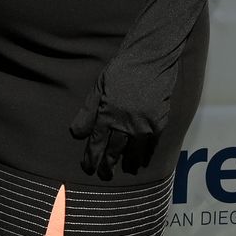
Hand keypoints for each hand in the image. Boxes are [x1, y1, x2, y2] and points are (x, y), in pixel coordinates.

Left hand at [69, 57, 173, 179]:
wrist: (150, 59)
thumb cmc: (121, 70)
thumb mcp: (98, 87)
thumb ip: (87, 112)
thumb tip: (76, 134)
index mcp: (107, 113)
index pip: (97, 143)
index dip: (91, 158)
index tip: (88, 168)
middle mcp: (125, 123)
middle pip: (114, 151)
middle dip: (107, 166)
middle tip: (103, 175)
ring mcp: (144, 124)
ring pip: (134, 153)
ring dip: (128, 164)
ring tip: (124, 170)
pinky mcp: (159, 123)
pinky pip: (151, 146)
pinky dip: (146, 155)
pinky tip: (142, 160)